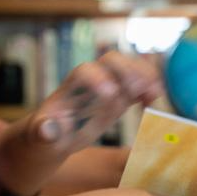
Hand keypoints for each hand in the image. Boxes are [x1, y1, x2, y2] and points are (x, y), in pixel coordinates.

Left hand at [27, 51, 161, 153]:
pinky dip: (149, 88)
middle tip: (140, 88)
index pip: (85, 71)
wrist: (57, 135)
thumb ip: (45, 130)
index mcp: (72, 86)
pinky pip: (139, 85)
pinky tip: (153, 102)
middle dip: (128, 70)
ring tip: (154, 94)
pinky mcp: (121, 96)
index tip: (111, 94)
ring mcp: (109, 85)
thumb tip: (47, 129)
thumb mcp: (42, 134)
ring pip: (130, 67)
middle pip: (112, 60)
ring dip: (145, 76)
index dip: (99, 78)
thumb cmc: (47, 133)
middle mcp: (92, 79)